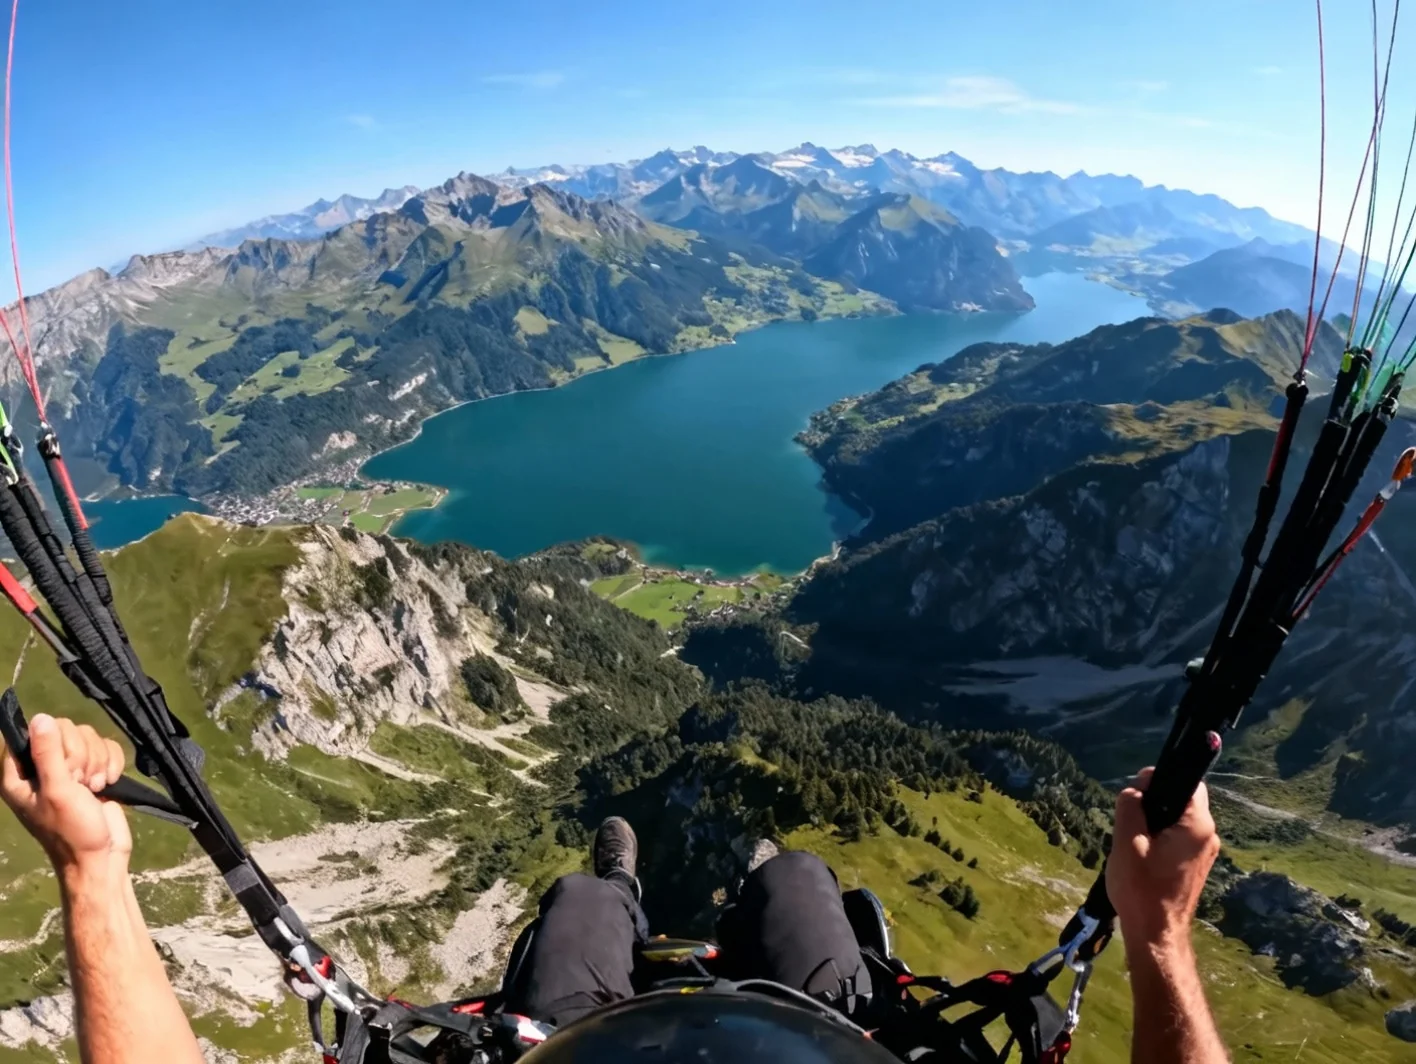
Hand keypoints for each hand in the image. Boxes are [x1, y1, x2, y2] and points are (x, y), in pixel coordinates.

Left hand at [0, 714, 130, 873]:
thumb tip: (41, 718)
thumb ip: (48, 754)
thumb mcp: (57, 792)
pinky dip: (112, 764)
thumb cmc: (72, 831)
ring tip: (94, 788)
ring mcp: (70, 770)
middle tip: (79, 783)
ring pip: (89, 737)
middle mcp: (43, 768)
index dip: (53, 742)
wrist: (103, 857)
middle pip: (65, 731)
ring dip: (98, 762)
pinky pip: (107, 747)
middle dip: (81, 755)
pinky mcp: (95, 771)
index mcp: (20, 775)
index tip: (63, 766)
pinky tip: (109, 783)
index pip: (32, 734)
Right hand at [1106, 767, 1219, 946]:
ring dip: (1155, 822)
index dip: (1158, 780)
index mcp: (1197, 825)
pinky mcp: (1197, 865)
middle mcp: (1208, 834)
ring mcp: (1205, 851)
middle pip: (1181, 800)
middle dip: (1154, 802)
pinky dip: (1160, 838)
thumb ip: (1131, 805)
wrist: (1156, 935)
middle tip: (1130, 821)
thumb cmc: (1141, 888)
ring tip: (1133, 842)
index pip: (1186, 781)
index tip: (1136, 795)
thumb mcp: (1127, 841)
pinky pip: (1179, 837)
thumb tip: (1136, 788)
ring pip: (1178, 819)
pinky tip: (1142, 856)